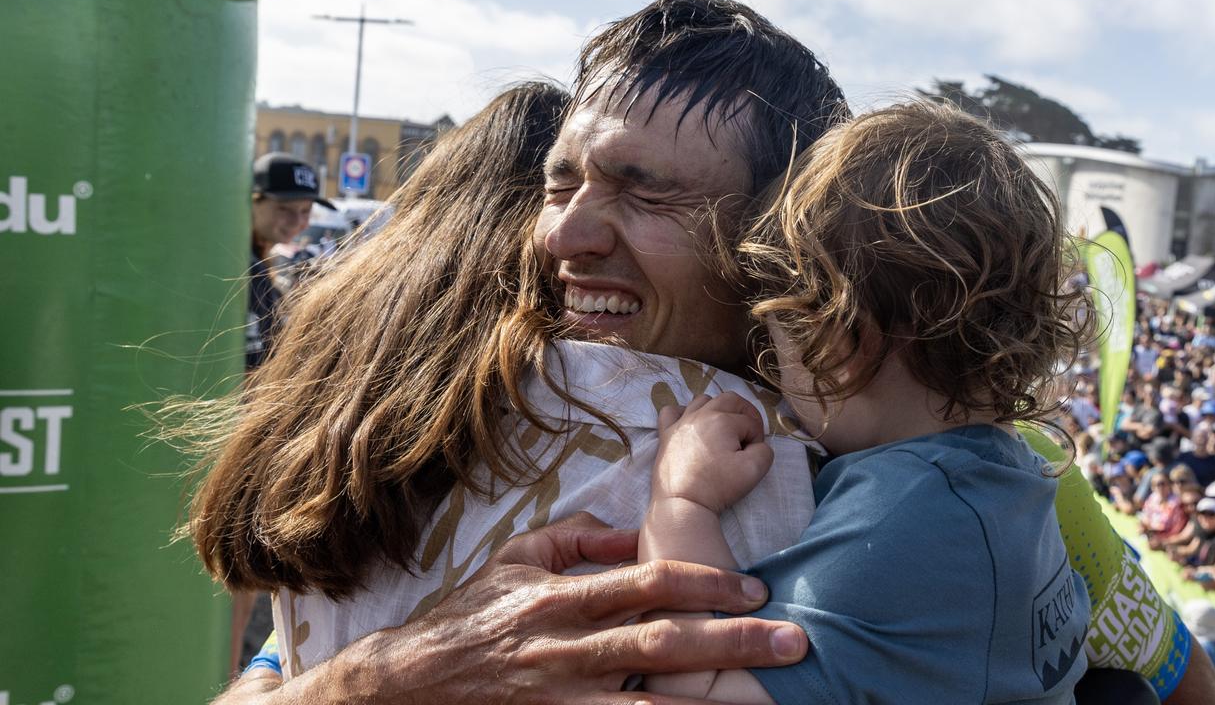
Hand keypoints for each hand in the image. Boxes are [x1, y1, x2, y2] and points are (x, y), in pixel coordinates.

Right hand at [347, 512, 806, 703]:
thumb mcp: (516, 557)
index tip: (755, 587)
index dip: (705, 582)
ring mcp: (561, 700)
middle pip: (661, 645)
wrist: (412, 685)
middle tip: (794, 640)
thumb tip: (636, 534)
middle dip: (732, 643)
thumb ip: (577, 539)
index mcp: (557, 597)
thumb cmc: (472, 614)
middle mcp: (564, 650)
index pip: (646, 582)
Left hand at [653, 393, 773, 512]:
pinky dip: (682, 412)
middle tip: (748, 434)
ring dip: (717, 409)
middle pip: (729, 400)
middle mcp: (700, 415)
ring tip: (723, 430)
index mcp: (722, 421)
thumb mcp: (754, 470)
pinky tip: (690, 425)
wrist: (683, 503)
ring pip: (702, 400)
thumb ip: (764, 451)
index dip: (757, 439)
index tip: (752, 456)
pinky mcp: (666, 434)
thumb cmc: (717, 486)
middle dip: (744, 413)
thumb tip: (756, 444)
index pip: (750, 422)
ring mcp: (680, 423)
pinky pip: (671, 411)